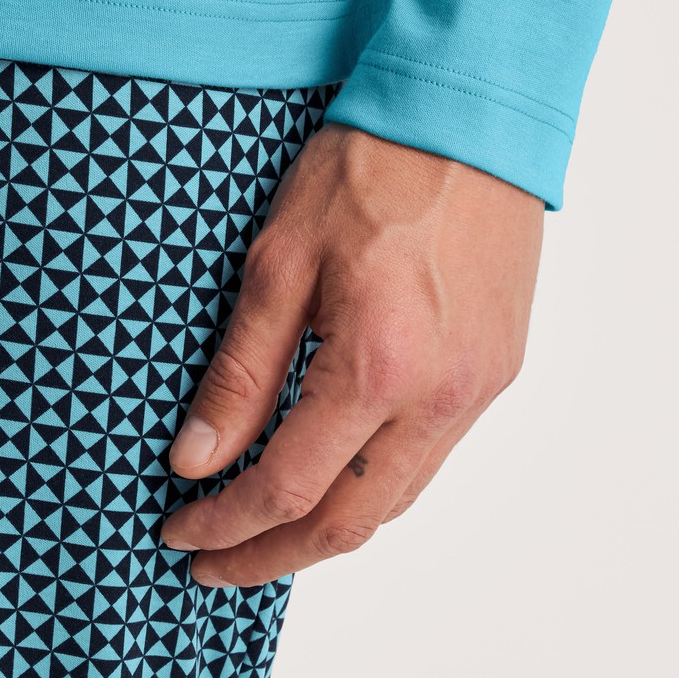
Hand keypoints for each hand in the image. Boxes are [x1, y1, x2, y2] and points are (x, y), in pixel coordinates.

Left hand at [161, 123, 543, 587]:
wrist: (470, 113)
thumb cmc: (370, 166)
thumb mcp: (278, 262)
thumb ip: (240, 374)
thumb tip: (197, 460)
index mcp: (378, 368)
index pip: (288, 488)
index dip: (225, 526)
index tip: (179, 533)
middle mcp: (441, 396)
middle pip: (351, 523)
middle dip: (274, 557)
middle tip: (215, 564)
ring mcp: (480, 389)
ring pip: (397, 500)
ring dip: (329, 528)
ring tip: (266, 531)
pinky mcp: (499, 371)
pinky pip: (432, 458)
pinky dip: (375, 485)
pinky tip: (336, 473)